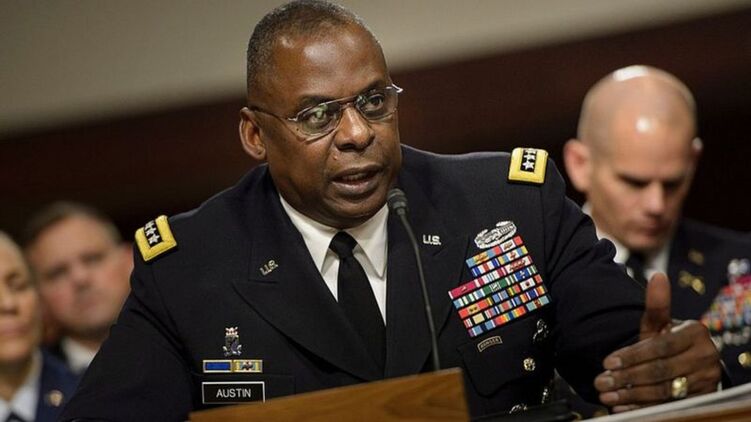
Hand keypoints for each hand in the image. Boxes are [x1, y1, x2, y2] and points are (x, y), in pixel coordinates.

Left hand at [594, 273, 720, 412]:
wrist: (692, 365)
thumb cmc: (669, 341)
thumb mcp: (660, 324)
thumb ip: (657, 304)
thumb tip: (657, 275)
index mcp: (697, 333)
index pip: (660, 347)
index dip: (632, 355)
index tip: (606, 361)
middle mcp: (707, 357)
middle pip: (660, 370)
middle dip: (627, 377)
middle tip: (601, 381)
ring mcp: (706, 381)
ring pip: (663, 391)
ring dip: (631, 394)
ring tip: (606, 394)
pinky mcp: (701, 399)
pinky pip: (668, 406)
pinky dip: (642, 407)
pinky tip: (621, 406)